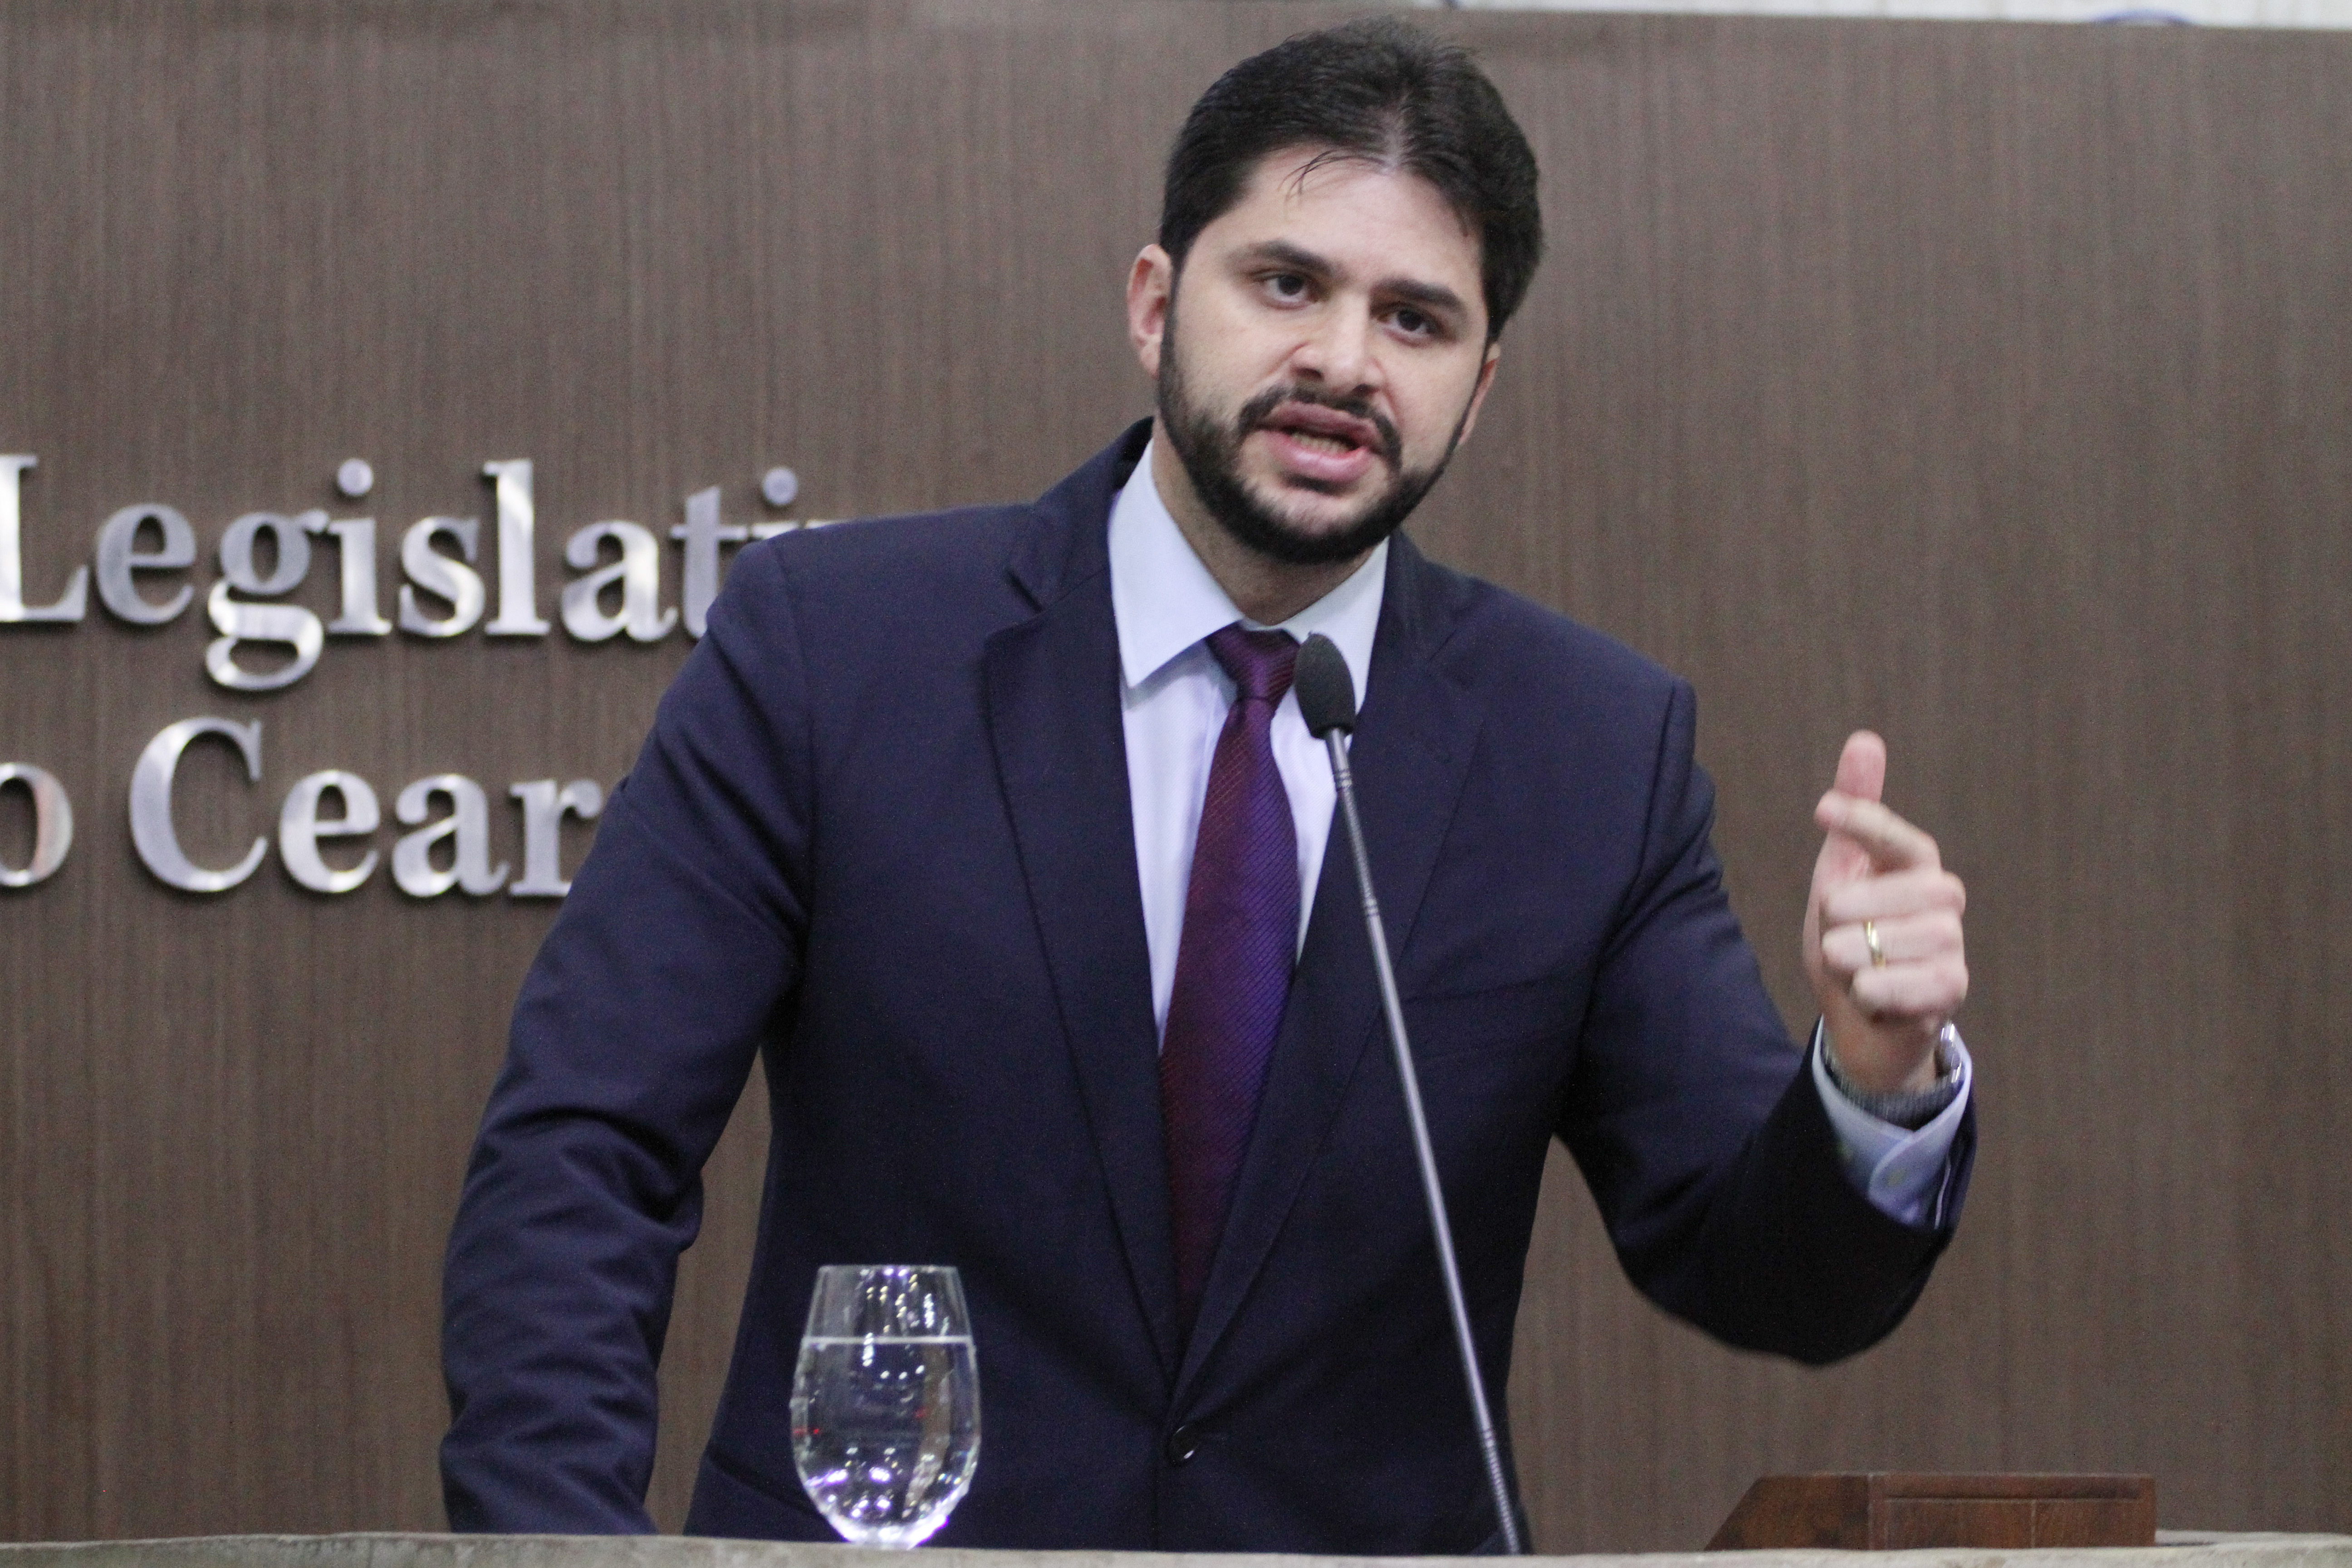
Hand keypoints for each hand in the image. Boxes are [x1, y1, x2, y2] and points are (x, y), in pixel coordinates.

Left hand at [1802, 732, 1967, 1094]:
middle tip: (1833, 930)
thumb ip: (1855, 815)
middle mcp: (1944, 902)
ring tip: (1848, 965)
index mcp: (1916, 869)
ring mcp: (1952, 948)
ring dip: (1852, 956)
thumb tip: (1866, 738)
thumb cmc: (1852, 941)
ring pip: (1896, 941)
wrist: (1858, 1021)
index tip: (1821, 809)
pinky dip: (1872, 991)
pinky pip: (1906, 985)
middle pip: (1900, 891)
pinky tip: (1867, 994)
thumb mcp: (1839, 875)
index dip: (1866, 820)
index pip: (1903, 837)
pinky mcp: (1950, 991)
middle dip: (1850, 911)